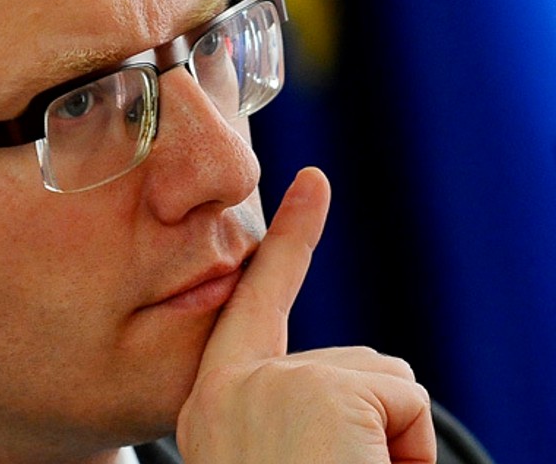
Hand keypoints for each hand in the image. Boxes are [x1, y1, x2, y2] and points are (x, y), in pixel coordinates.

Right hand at [176, 167, 435, 462]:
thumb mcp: (261, 452)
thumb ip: (283, 406)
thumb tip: (354, 390)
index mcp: (209, 407)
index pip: (253, 305)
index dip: (287, 241)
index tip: (312, 181)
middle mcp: (225, 387)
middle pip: (345, 363)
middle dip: (366, 422)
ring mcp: (272, 379)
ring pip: (384, 380)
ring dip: (387, 439)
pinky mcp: (320, 388)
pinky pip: (408, 401)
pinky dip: (408, 448)